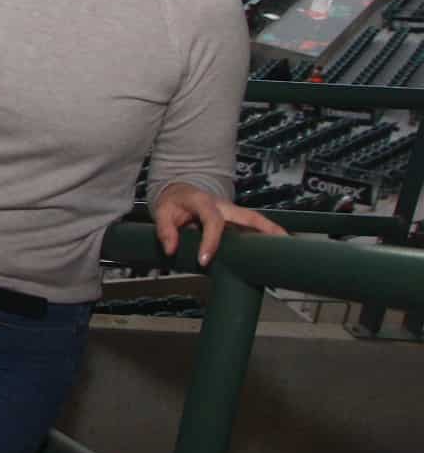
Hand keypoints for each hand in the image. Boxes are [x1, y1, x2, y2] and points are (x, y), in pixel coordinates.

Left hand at [152, 181, 286, 265]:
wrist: (179, 191)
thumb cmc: (173, 202)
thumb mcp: (162, 212)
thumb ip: (165, 230)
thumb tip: (171, 250)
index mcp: (204, 202)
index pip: (212, 221)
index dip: (210, 241)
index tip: (205, 260)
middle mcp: (223, 206)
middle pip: (248, 215)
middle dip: (266, 228)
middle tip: (281, 243)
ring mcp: (232, 212)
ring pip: (256, 221)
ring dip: (272, 232)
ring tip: (289, 249)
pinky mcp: (236, 219)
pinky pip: (253, 227)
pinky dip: (266, 236)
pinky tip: (277, 249)